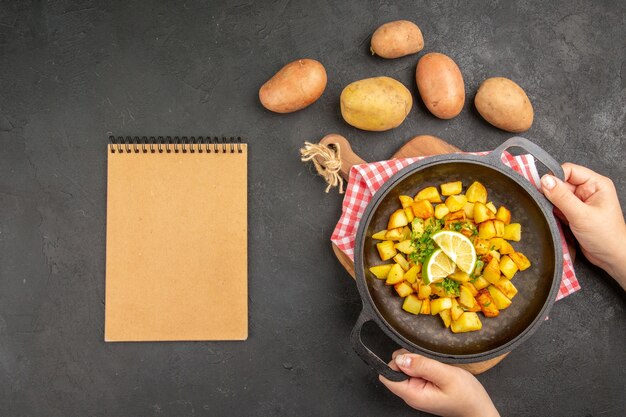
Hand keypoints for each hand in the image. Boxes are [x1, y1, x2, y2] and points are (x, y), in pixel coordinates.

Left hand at [380, 349, 498, 416]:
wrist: (479, 408)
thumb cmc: (467, 396)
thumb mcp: (447, 376)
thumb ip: (422, 365)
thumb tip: (401, 358)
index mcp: (413, 394)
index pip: (387, 375)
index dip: (395, 362)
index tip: (412, 357)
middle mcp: (411, 394)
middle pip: (395, 369)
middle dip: (408, 359)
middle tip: (427, 360)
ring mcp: (417, 391)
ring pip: (405, 368)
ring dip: (416, 361)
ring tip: (434, 365)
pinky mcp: (423, 387)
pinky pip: (415, 372)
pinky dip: (422, 365)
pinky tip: (435, 368)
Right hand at [540, 163, 625, 288]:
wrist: (611, 257)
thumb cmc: (605, 236)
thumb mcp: (581, 215)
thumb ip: (561, 197)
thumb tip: (545, 180)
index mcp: (596, 184)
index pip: (569, 170)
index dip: (555, 178)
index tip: (544, 190)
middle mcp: (588, 190)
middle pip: (561, 183)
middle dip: (553, 194)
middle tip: (551, 207)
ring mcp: (580, 202)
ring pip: (557, 196)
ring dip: (553, 205)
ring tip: (558, 217)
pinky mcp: (574, 213)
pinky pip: (558, 207)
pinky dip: (554, 214)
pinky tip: (559, 221)